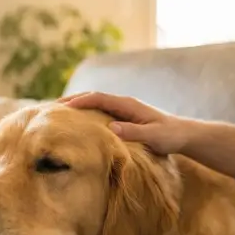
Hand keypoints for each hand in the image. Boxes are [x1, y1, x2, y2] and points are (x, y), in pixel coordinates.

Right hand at [58, 91, 193, 154]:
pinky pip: (100, 113)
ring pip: (95, 104)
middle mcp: (123, 104)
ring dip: (77, 106)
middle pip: (92, 97)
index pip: (98, 98)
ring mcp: (123, 110)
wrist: (184, 135)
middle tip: (50, 107)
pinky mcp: (124, 118)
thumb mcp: (153, 136)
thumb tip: (111, 129)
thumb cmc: (170, 136)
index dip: (80, 101)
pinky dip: (86, 114)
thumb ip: (133, 133)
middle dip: (72, 100)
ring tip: (58, 114)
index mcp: (128, 104)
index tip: (63, 107)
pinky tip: (77, 124)